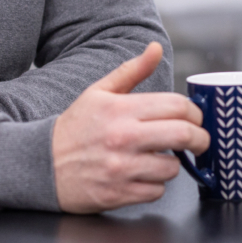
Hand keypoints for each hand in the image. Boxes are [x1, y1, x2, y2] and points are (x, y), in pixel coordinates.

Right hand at [52, 42, 207, 213]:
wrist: (40, 165)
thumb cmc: (74, 128)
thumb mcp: (98, 93)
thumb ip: (132, 71)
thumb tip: (156, 48)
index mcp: (121, 110)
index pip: (177, 106)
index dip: (194, 112)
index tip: (195, 118)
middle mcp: (123, 138)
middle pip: (184, 135)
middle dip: (201, 139)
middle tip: (200, 142)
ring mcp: (122, 168)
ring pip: (173, 167)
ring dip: (173, 164)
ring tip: (158, 157)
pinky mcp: (119, 194)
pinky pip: (156, 191)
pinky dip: (155, 184)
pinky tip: (142, 175)